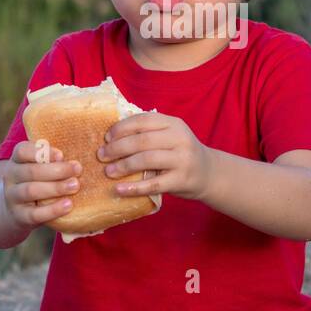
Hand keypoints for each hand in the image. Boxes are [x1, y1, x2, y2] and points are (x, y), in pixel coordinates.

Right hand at [1, 140, 81, 229]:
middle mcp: (11, 177)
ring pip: (31, 190)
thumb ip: (52, 160)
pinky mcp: (19, 216)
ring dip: (55, 188)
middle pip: (31, 171)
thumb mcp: (39, 168)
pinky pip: (35, 214)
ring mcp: (13, 197)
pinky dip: (53, 209)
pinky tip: (68, 205)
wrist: (16, 212)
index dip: (41, 151)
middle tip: (77, 170)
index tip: (62, 155)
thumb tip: (80, 158)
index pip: (22, 151)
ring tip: (75, 186)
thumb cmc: (36, 183)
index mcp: (16, 161)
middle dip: (56, 170)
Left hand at [96, 112, 212, 201]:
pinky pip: (153, 184)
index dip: (121, 128)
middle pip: (142, 140)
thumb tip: (111, 138)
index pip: (143, 121)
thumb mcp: (169, 136)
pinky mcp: (181, 180)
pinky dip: (134, 188)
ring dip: (123, 166)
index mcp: (173, 123)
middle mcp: (180, 138)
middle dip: (117, 148)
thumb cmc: (180, 154)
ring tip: (108, 171)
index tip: (106, 138)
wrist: (208, 173)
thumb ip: (148, 133)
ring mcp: (182, 160)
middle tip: (102, 155)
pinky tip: (119, 189)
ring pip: (146, 160)